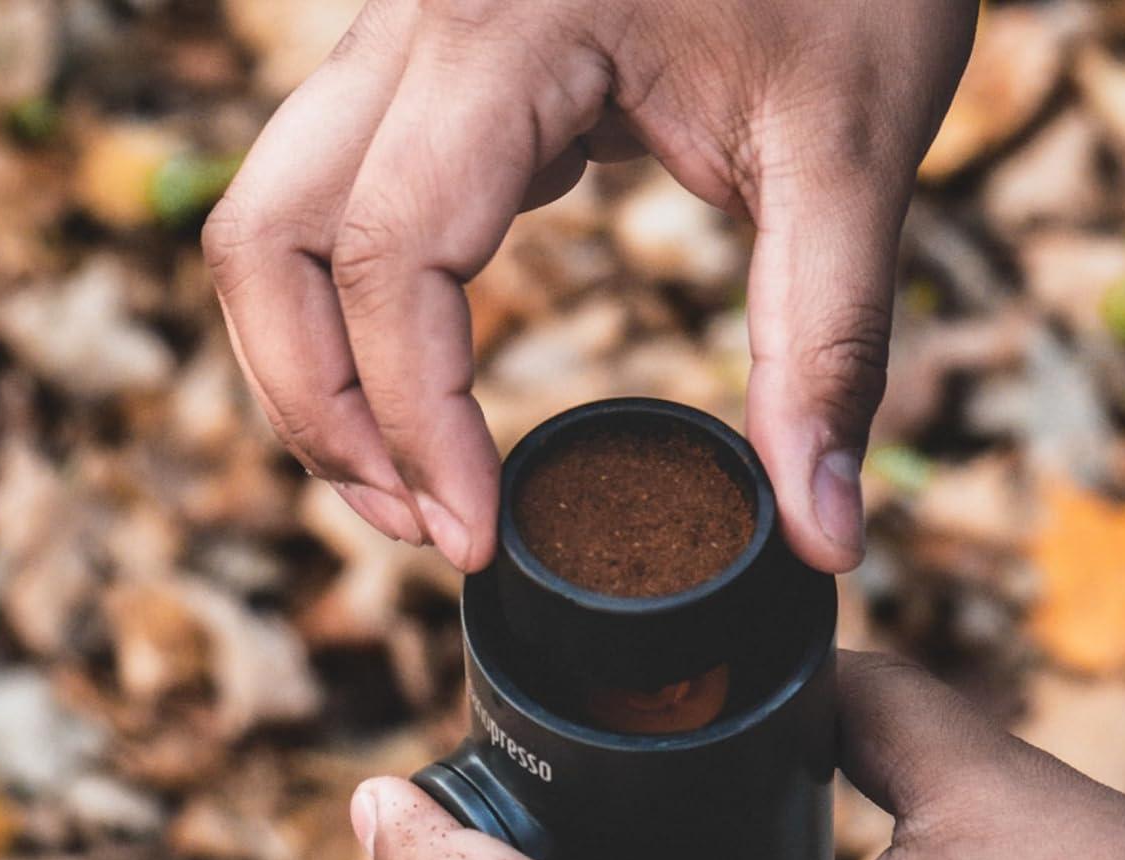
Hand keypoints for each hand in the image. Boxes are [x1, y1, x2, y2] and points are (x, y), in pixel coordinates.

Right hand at [204, 0, 977, 572]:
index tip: (480, 542)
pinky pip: (334, 196)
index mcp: (507, 25)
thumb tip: (823, 536)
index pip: (388, 259)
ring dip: (314, 371)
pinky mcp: (439, 68)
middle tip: (427, 532)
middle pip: (272, 238)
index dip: (418, 427)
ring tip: (408, 489)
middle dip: (328, 414)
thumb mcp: (853, 151)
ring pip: (276, 215)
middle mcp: (419, 17)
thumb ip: (828, 347)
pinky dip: (352, 314)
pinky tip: (432, 392)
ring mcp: (411, 33)